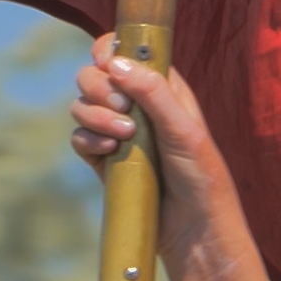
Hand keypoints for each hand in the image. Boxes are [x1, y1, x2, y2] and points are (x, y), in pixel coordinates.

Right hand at [69, 38, 231, 229]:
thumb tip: (114, 62)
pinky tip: (109, 152)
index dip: (109, 50)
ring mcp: (118, 132)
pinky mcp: (104, 160)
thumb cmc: (201, 175)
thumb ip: (153, 92)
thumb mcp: (184, 129)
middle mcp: (137, 105)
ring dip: (95, 115)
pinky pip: (80, 138)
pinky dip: (88, 140)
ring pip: (82, 105)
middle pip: (93, 75)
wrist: (194, 230)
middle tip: (122, 108)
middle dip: (99, 87)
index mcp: (161, 87)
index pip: (123, 52)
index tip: (106, 62)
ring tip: (124, 137)